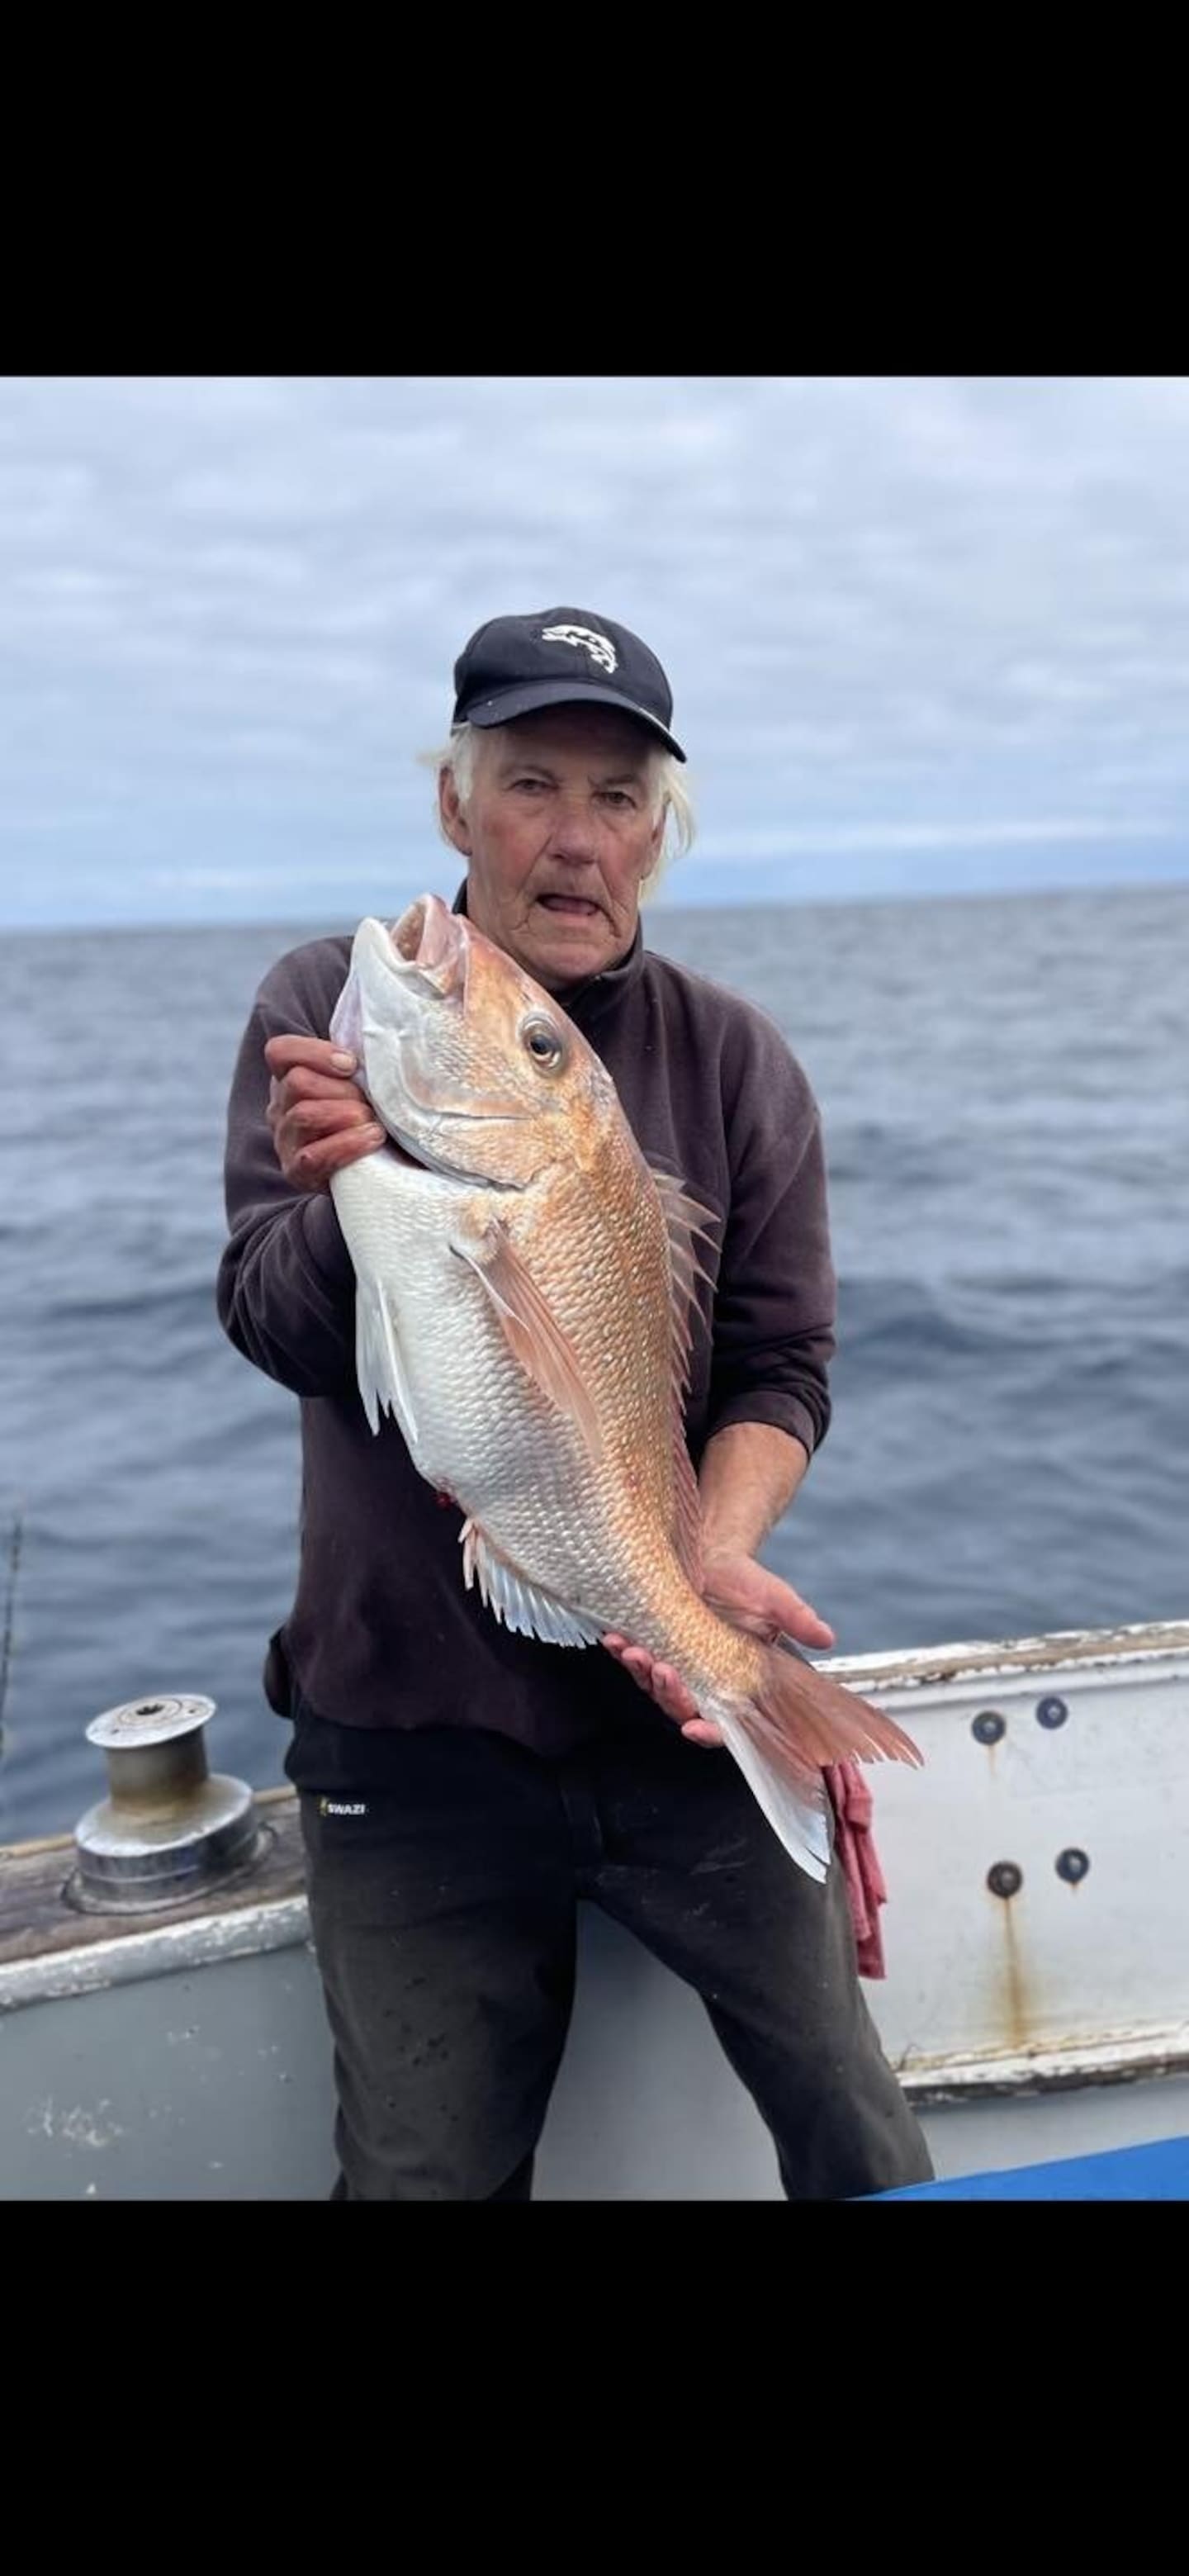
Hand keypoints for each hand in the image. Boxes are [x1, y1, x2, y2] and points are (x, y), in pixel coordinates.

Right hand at [264, 1035, 385, 1191]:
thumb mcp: (366, 1081)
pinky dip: (348, 1145)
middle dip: (342, 1090)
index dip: (314, 1053)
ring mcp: (286, 1141)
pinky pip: (314, 1156)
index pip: (280, 1051)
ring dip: (346, 1114)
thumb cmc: (373, 1113)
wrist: (381, 1167)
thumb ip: (364, 1058)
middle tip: (370, 1101)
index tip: (352, 1064)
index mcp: (290, 1077)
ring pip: (303, 1115)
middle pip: (297, 1082)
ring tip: (374, 1121)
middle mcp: (281, 1107)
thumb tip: (391, 1027)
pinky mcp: (298, 1173)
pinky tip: (374, 1138)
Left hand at [602, 1552, 834, 1749]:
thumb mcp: (775, 1599)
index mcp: (735, 1681)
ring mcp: (675, 1664)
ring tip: (634, 1651)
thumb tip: (826, 1637)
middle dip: (669, 1695)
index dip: (710, 1732)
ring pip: (654, 1687)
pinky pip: (632, 1658)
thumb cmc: (747, 1582)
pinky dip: (621, 1652)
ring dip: (642, 1674)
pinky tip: (615, 1639)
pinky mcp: (651, 1644)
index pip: (723, 1722)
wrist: (713, 1554)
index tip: (695, 1728)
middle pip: (682, 1707)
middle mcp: (703, 1680)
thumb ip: (798, 1619)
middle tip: (663, 1671)